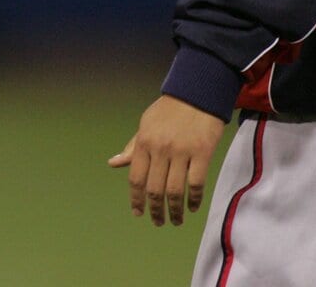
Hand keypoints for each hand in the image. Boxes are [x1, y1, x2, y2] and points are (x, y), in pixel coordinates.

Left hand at [109, 94, 225, 226]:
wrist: (196, 93)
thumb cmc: (169, 111)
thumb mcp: (145, 125)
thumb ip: (132, 148)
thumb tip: (113, 164)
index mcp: (144, 143)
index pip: (136, 178)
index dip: (136, 199)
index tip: (138, 213)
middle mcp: (160, 149)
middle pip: (154, 189)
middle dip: (155, 210)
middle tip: (159, 222)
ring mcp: (181, 152)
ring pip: (175, 190)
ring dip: (175, 210)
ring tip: (176, 220)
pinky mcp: (202, 153)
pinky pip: (196, 183)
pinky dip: (193, 199)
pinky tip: (191, 207)